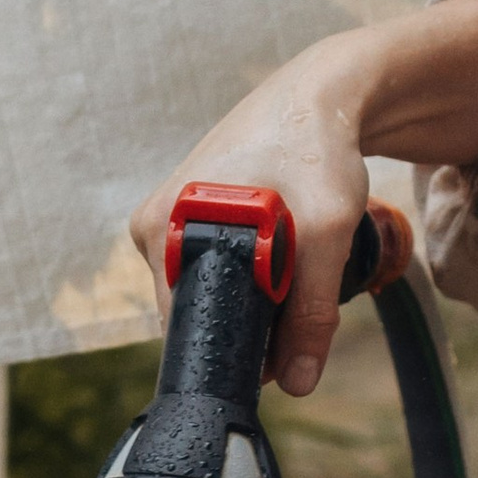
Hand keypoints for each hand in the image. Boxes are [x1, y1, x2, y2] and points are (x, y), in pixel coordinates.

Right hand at [130, 48, 373, 398]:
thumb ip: (311, 313)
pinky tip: (281, 249)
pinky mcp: (193, 212)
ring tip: (294, 261)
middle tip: (301, 296)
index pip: (183, 326)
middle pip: (198, 308)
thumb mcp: (323, 232)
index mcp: (161, 229)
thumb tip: (298, 384)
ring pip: (213, 288)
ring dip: (256, 294)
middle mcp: (154, 224)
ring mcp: (171, 217)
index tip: (283, 351)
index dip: (236, 347)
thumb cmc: (314, 149)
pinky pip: (217, 264)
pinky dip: (252, 270)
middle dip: (250, 319)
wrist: (320, 92)